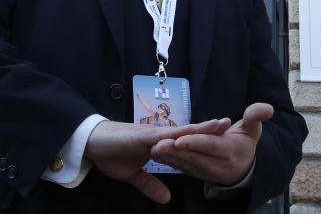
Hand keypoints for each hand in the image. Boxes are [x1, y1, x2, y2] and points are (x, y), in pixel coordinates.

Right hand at [84, 118, 228, 202]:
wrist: (90, 143)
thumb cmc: (110, 154)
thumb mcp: (132, 175)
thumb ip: (150, 185)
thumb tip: (166, 198)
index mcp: (159, 144)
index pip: (185, 141)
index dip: (202, 138)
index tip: (222, 136)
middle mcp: (158, 136)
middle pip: (188, 132)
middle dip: (209, 129)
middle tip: (230, 123)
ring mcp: (151, 135)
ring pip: (180, 131)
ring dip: (199, 128)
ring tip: (219, 124)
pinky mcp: (141, 137)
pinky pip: (161, 137)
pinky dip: (175, 136)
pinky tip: (188, 134)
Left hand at [150, 102, 272, 186]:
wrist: (244, 170)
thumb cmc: (246, 144)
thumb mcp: (254, 129)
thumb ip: (256, 116)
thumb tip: (266, 108)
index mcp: (228, 151)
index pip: (209, 145)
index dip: (194, 142)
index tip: (179, 139)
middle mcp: (215, 163)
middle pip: (191, 156)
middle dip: (173, 150)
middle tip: (155, 143)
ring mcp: (203, 171)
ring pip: (183, 163)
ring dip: (166, 157)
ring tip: (151, 147)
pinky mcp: (195, 173)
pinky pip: (180, 167)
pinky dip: (168, 161)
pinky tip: (155, 153)